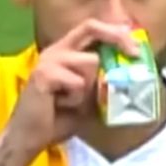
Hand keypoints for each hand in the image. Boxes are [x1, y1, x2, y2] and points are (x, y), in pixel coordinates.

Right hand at [0, 19, 138, 165]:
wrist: (29, 137)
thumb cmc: (59, 117)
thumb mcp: (88, 96)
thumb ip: (102, 80)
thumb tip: (130, 71)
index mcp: (65, 51)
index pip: (92, 28)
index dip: (115, 32)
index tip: (136, 45)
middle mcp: (56, 50)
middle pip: (91, 28)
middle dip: (117, 38)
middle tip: (135, 53)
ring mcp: (49, 59)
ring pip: (90, 62)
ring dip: (90, 87)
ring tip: (72, 100)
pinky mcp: (43, 73)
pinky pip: (77, 82)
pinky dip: (75, 99)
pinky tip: (59, 105)